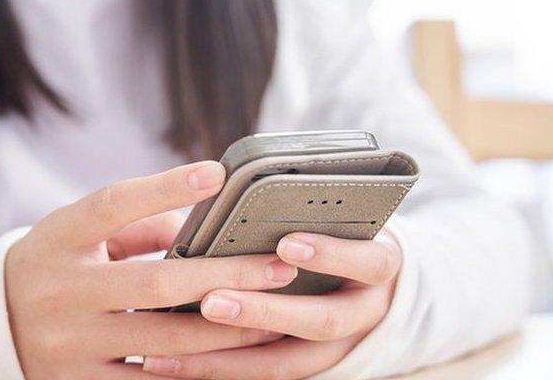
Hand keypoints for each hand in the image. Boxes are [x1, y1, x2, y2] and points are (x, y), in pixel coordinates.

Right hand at [4, 161, 298, 379]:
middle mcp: (61, 291)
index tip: (217, 173)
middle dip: (226, 276)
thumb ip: (137, 224)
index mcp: (59, 239)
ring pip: (163, 344)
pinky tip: (234, 361)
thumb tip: (201, 228)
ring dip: (226, 331)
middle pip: (155, 283)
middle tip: (280, 266)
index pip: (114, 204)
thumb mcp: (78, 231)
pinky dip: (193, 373)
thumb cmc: (54, 263)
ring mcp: (69, 345)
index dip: (165, 187)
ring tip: (274, 317)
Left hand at [142, 232, 402, 378]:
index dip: (330, 254)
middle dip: (265, 311)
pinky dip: (220, 371)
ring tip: (173, 351)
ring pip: (287, 363)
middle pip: (321, 321)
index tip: (286, 244)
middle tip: (212, 302)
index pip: (366, 260)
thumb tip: (239, 191)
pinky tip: (175, 365)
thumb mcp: (346, 218)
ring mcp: (340, 348)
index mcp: (378, 264)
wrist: (375, 286)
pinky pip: (265, 375)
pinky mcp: (309, 367)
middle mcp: (365, 312)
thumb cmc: (345, 233)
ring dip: (228, 358)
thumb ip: (311, 211)